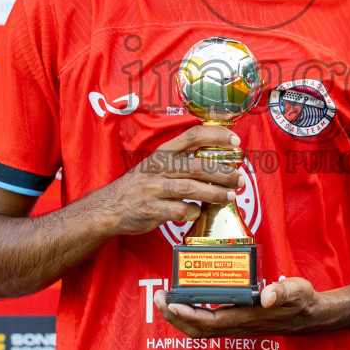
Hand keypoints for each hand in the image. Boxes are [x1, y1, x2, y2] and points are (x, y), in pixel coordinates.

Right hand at [93, 125, 242, 236]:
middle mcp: (159, 167)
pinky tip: (198, 213)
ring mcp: (154, 189)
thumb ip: (182, 161)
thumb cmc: (140, 185)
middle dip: (223, 172)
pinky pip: (179, 211)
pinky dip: (192, 212)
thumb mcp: (157, 164)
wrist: (110, 207)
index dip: (216, 136)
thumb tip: (217, 162)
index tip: (236, 140)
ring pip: (190, 188)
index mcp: (163, 153)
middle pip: (197, 166)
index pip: (193, 136)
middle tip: (240, 178)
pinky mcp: (152, 209)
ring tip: (230, 196)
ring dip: (214, 193)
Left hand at [153, 277, 326, 337]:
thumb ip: (282, 292)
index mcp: (247, 317)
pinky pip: (207, 323)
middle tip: (158, 298)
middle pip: (198, 329)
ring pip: (200, 329)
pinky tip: (185, 301)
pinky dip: (191, 315)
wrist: (310, 315)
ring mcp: (236, 326)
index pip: (211, 321)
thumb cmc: (302, 301)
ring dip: (180, 317)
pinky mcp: (236, 322)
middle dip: (175, 317)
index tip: (172, 302)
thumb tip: (267, 296)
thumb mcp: (296, 291)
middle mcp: (238, 325)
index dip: (189, 314)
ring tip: (165, 300)